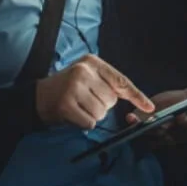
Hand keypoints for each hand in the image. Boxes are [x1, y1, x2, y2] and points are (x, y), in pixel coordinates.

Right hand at [36, 54, 154, 128]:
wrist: (37, 97)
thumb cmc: (67, 89)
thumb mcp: (87, 77)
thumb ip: (109, 84)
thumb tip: (140, 102)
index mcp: (91, 62)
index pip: (120, 80)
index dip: (136, 96)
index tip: (149, 107)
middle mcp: (83, 71)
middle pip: (111, 101)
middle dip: (101, 105)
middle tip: (83, 99)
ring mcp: (74, 87)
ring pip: (101, 113)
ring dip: (91, 115)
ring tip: (77, 106)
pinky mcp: (66, 104)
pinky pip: (89, 123)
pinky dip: (82, 123)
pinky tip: (72, 114)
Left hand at [125, 78, 186, 147]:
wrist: (151, 113)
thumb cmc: (172, 104)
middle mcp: (183, 132)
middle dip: (186, 123)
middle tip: (182, 116)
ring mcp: (166, 136)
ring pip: (168, 135)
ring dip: (163, 129)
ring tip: (159, 122)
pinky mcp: (148, 136)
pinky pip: (143, 134)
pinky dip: (137, 125)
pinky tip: (131, 118)